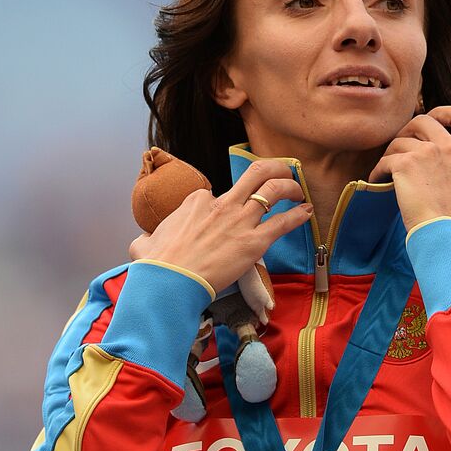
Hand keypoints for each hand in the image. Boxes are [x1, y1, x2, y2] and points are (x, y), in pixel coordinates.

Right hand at [128, 159, 311, 293]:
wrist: (170, 281)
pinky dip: (298, 215)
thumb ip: (147, 238)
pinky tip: (306, 212)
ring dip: (291, 187)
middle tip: (283, 172)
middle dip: (274, 168)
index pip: (218, 193)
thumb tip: (144, 242)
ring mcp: (239, 221)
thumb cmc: (157, 266)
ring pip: (274, 190)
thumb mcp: (144, 243)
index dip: (227, 203)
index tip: (231, 214)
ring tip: (299, 191)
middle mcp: (221, 204)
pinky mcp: (254, 242)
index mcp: (197, 201)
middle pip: (255, 173)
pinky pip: (283, 221)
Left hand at [367, 105, 450, 230]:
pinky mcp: (407, 163)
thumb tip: (436, 150)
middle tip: (401, 146)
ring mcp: (430, 153)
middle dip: (409, 129)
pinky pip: (385, 159)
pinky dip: (378, 170)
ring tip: (388, 169)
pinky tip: (378, 180)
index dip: (446, 113)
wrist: (446, 235)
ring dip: (392, 153)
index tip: (434, 120)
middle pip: (424, 119)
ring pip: (400, 139)